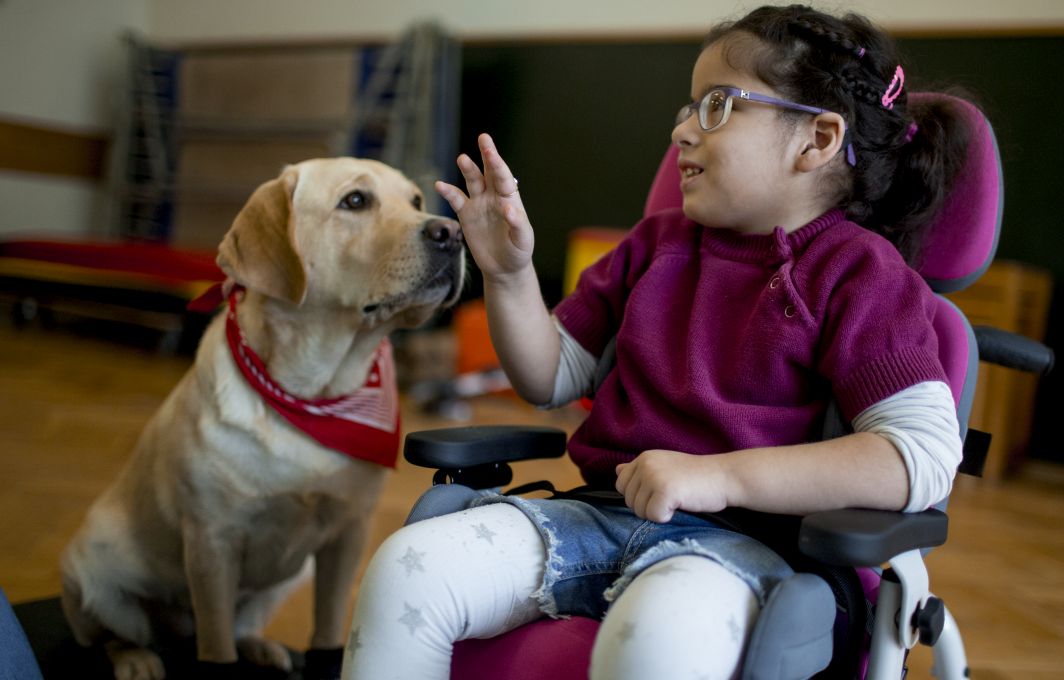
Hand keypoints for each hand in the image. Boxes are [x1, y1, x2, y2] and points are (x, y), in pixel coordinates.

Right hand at [435, 134, 533, 281]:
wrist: (504, 268)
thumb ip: (517, 223)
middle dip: (486, 155)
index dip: (497, 164)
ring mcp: (479, 204)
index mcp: (510, 198)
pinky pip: (456, 200)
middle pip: (489, 171)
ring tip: (463, 159)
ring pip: (472, 181)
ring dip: (467, 170)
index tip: (491, 151)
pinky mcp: (466, 215)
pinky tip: (440, 185)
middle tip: (484, 138)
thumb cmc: (518, 252)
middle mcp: (494, 197)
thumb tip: (508, 207)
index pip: (503, 177)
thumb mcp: (523, 240)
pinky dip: (448, 192)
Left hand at [615, 449, 730, 522]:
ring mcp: (654, 476)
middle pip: (629, 501)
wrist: (724, 476)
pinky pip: (653, 517)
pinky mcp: (664, 491)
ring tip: (677, 499)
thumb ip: (641, 470)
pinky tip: (681, 504)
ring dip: (658, 512)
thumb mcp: (665, 467)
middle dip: (648, 506)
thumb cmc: (696, 476)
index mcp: (644, 458)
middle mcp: (645, 464)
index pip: (621, 485)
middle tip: (671, 497)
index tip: (660, 491)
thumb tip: (617, 470)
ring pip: (639, 511)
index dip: (639, 495)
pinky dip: (667, 517)